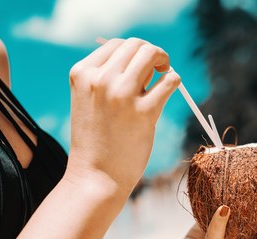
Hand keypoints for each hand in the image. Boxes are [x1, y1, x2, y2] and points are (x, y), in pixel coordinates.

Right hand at [65, 38, 179, 192]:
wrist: (95, 177)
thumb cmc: (97, 140)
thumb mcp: (90, 101)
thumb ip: (109, 78)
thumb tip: (147, 61)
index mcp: (82, 74)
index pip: (115, 44)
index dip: (133, 52)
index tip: (141, 68)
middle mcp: (100, 79)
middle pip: (136, 45)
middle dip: (151, 53)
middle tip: (158, 68)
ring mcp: (122, 94)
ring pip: (152, 55)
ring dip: (164, 61)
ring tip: (164, 74)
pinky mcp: (145, 112)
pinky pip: (170, 81)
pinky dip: (174, 80)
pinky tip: (170, 89)